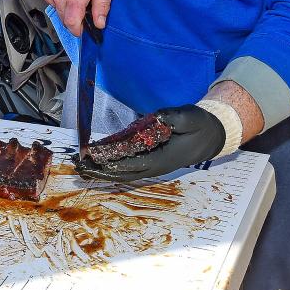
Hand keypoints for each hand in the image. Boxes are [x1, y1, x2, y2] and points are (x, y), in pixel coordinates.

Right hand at [42, 0, 113, 36]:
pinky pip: (52, 3)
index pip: (71, 24)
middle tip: (84, 9)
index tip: (83, 29)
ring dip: (67, 10)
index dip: (77, 31)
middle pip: (64, 20)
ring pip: (58, 12)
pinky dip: (60, 2)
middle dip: (74, 20)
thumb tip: (100, 24)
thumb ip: (102, 5)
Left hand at [75, 105, 226, 181]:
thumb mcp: (189, 116)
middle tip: (78, 167)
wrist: (211, 136)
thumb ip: (173, 117)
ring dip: (102, 172)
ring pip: (123, 174)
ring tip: (81, 169)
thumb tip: (157, 118)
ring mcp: (152, 167)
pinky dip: (111, 169)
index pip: (132, 162)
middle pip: (122, 173)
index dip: (111, 160)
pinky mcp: (150, 162)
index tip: (92, 158)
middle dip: (99, 171)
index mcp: (163, 158)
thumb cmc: (198, 125)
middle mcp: (155, 166)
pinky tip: (98, 167)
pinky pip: (127, 169)